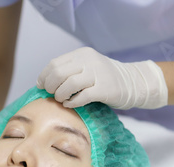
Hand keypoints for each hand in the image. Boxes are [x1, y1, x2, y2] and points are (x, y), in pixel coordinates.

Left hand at [36, 47, 167, 108]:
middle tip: (52, 94)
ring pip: (69, 84)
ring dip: (60, 95)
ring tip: (61, 99)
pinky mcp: (105, 89)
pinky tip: (70, 104)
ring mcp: (98, 75)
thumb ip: (69, 71)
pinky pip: (82, 97)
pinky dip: (72, 102)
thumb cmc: (104, 78)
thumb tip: (44, 82)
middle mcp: (89, 61)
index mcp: (82, 54)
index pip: (54, 64)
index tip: (41, 86)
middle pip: (59, 73)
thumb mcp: (87, 67)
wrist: (133, 83)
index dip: (44, 76)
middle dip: (50, 86)